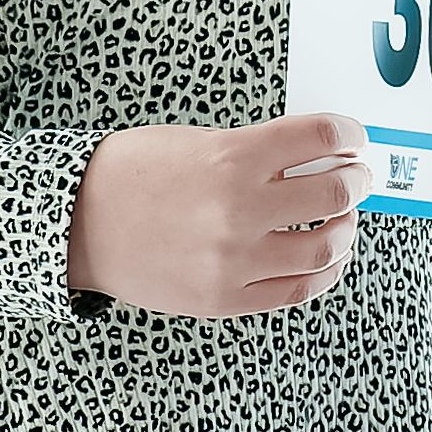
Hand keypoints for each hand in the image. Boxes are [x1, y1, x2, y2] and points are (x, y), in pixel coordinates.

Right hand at [74, 114, 364, 316]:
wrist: (76, 223)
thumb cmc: (132, 175)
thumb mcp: (196, 142)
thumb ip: (256, 153)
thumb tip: (316, 161)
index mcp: (232, 157)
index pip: (320, 136)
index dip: (348, 133)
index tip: (352, 136)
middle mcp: (239, 209)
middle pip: (335, 194)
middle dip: (355, 180)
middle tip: (356, 177)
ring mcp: (234, 259)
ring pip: (326, 248)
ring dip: (346, 229)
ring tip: (341, 220)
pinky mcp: (225, 298)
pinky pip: (297, 290)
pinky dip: (324, 272)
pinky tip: (327, 258)